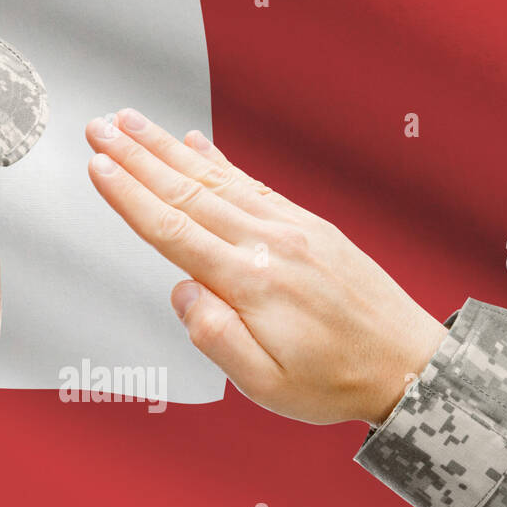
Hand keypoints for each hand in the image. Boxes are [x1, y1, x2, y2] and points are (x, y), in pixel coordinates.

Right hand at [85, 109, 448, 424]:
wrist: (408, 364)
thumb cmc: (335, 381)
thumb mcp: (265, 383)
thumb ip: (215, 337)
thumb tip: (181, 292)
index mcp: (251, 284)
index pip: (174, 231)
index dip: (130, 196)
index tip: (98, 166)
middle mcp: (270, 245)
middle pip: (187, 192)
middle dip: (137, 157)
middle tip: (99, 127)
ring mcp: (292, 229)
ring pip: (217, 180)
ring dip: (168, 149)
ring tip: (132, 122)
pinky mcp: (311, 226)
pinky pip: (254, 184)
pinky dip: (220, 161)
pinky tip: (197, 144)